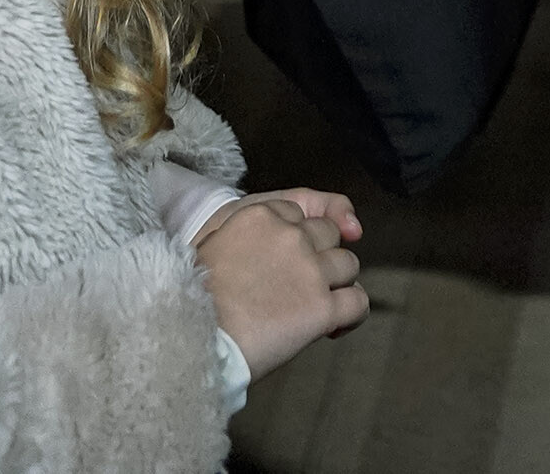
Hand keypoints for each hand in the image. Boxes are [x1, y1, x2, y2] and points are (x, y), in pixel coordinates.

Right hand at [193, 189, 367, 376]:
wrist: (192, 338)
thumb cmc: (192, 300)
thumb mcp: (210, 245)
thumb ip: (242, 236)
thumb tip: (257, 252)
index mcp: (260, 214)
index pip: (300, 212)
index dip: (299, 237)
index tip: (290, 260)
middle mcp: (291, 235)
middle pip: (329, 234)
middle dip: (322, 256)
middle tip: (304, 285)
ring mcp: (310, 270)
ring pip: (349, 264)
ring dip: (338, 284)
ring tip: (320, 307)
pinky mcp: (322, 307)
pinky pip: (358, 302)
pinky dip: (354, 314)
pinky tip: (337, 327)